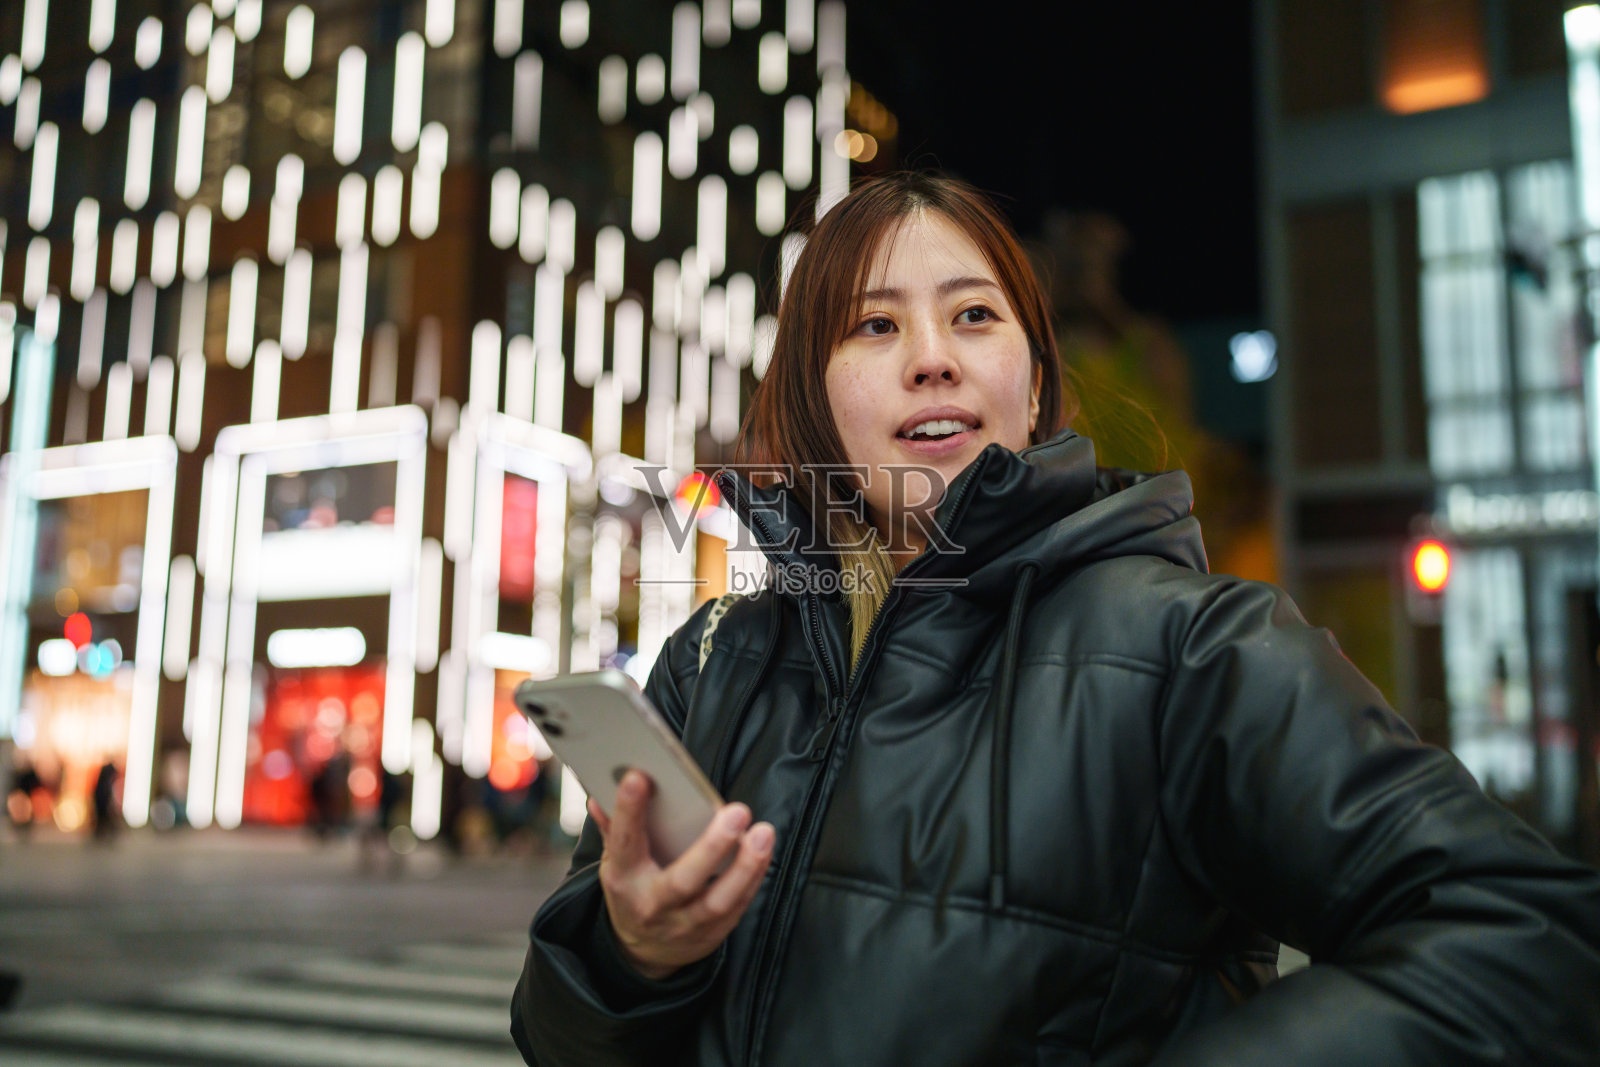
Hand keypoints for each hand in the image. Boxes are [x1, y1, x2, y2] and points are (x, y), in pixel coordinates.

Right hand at [588, 769, 775, 979]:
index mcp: (623, 879)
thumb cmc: (633, 890)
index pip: (624, 843)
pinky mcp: (712, 933)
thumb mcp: (616, 862)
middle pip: (683, 880)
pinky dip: (753, 876)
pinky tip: (764, 849)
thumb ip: (613, 828)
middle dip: (712, 846)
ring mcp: (684, 924)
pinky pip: (738, 906)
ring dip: (746, 866)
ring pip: (718, 900)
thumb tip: (598, 793)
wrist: (642, 952)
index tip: (638, 776)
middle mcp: (653, 905)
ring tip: (762, 832)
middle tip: (737, 811)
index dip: (629, 811)